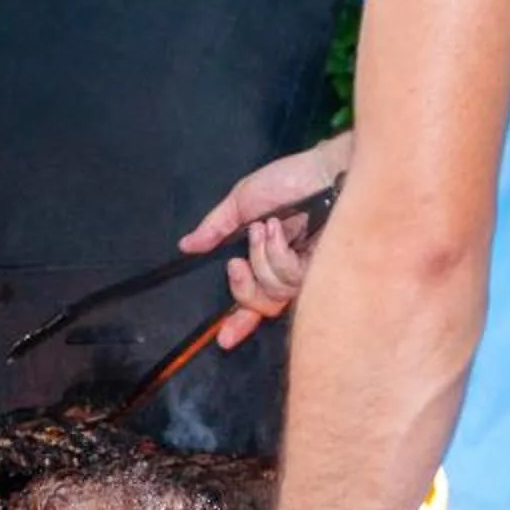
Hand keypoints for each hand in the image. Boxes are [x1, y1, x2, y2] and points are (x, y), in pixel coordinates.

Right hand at [180, 136, 348, 349]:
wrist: (323, 169)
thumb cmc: (289, 181)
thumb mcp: (242, 202)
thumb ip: (215, 228)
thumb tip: (186, 246)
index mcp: (266, 260)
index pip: (253, 302)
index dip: (239, 323)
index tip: (223, 339)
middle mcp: (287, 272)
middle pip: (263, 307)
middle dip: (244, 290)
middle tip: (236, 264)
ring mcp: (308, 273)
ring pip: (274, 293)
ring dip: (261, 258)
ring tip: (267, 226)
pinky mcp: (324, 270)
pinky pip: (291, 278)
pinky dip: (277, 252)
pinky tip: (279, 229)